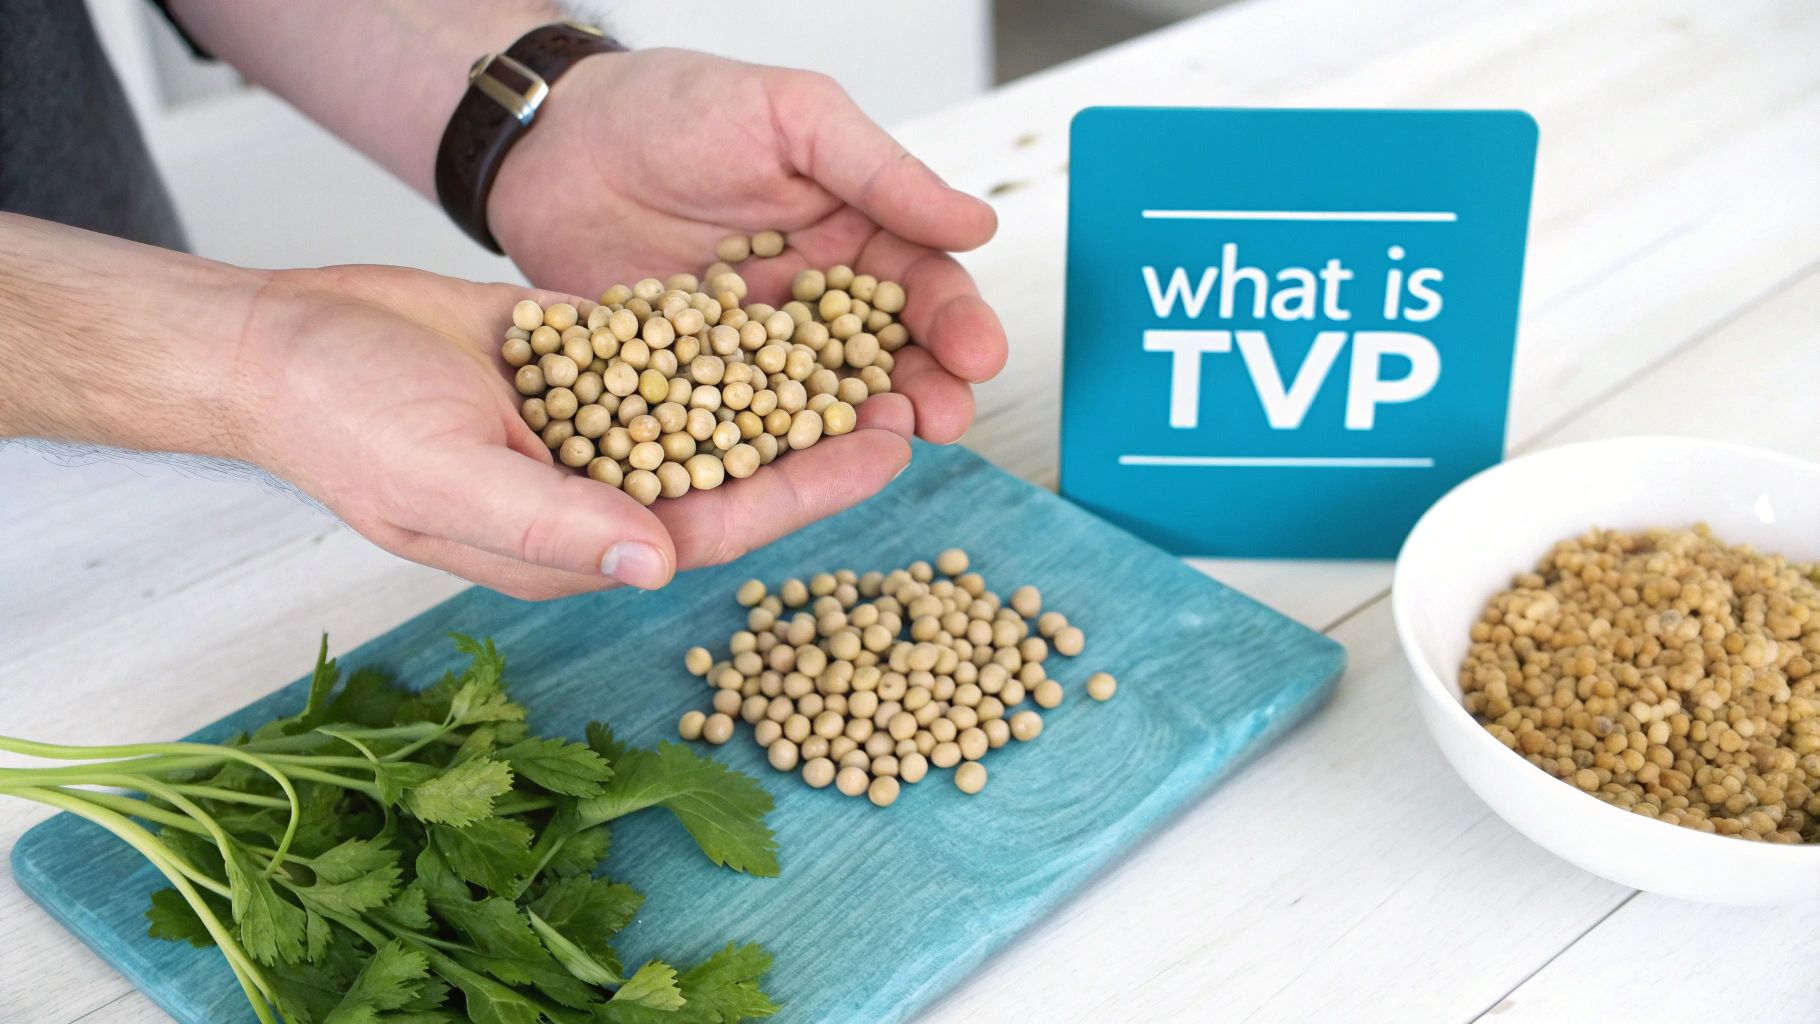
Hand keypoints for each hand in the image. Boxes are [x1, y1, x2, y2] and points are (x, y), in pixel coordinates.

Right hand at [236, 265, 918, 598]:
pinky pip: (673, 352)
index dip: (806, 490)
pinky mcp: (587, 365)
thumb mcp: (449, 475)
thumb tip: (656, 562)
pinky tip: (792, 297)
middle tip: (906, 394)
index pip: (718, 524)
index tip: (884, 450)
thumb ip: (554, 523)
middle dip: (821, 438)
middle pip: (737, 468)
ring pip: (717, 409)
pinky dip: (728, 331)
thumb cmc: (346, 423)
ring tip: (870, 341)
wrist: (290, 339)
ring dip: (790, 382)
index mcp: (578, 541)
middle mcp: (601, 491)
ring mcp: (596, 428)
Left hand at [486, 48, 1006, 448]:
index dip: (956, 322)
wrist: (552, 141)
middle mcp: (814, 299)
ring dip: (859, 428)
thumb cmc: (672, 104)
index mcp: (855, 233)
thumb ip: (881, 171)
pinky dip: (769, 445)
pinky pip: (741, 420)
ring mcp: (755, 347)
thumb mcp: (793, 115)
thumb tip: (976, 225)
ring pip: (822, 398)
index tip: (979, 354)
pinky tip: (789, 464)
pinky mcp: (696, 382)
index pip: (923, 285)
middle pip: (886, 356)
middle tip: (944, 419)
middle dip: (924, 389)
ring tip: (887, 446)